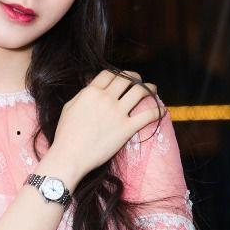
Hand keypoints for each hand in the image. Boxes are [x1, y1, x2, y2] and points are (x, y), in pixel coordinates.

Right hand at [50, 69, 165, 181]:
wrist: (70, 156)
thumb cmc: (66, 135)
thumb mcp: (69, 107)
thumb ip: (83, 95)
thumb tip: (92, 88)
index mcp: (91, 92)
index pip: (109, 74)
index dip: (117, 73)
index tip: (121, 78)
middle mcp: (106, 99)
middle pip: (127, 79)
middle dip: (135, 77)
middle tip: (139, 81)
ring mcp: (117, 113)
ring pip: (140, 92)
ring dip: (149, 88)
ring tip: (153, 89)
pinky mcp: (126, 129)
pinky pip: (148, 115)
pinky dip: (158, 111)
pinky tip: (163, 110)